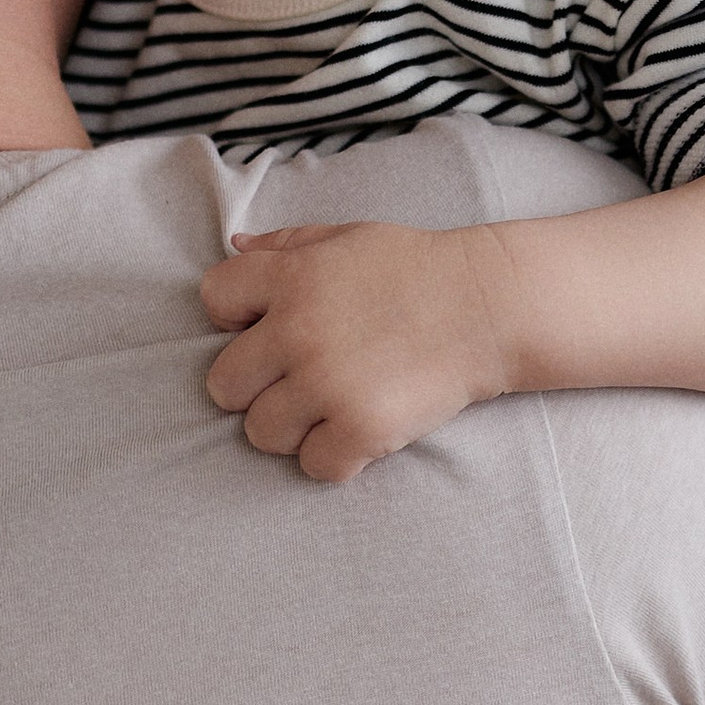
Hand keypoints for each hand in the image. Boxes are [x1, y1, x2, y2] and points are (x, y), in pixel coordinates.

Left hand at [198, 222, 520, 483]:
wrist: (489, 306)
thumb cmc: (416, 269)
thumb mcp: (347, 237)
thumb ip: (285, 243)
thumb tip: (233, 242)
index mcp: (291, 277)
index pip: (214, 300)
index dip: (233, 317)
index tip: (265, 326)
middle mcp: (298, 330)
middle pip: (223, 385)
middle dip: (254, 387)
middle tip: (295, 381)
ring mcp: (328, 383)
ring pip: (261, 434)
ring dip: (291, 428)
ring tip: (330, 406)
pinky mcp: (362, 428)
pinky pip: (313, 466)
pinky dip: (334, 457)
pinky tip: (357, 431)